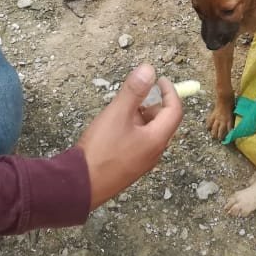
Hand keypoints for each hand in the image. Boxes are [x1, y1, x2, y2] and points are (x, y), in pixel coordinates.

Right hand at [77, 64, 182, 209]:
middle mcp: (154, 153)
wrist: (80, 185)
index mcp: (157, 139)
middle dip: (152, 104)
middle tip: (136, 94)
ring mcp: (142, 162)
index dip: (170, 92)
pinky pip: (138, 143)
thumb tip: (149, 70)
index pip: (175, 111)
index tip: (159, 79)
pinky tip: (112, 128)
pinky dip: (132, 129)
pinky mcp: (129, 167)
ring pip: (149, 132)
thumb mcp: (117, 114)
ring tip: (120, 109)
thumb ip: (134, 91)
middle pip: (163, 122)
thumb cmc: (101, 150)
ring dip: (140, 117)